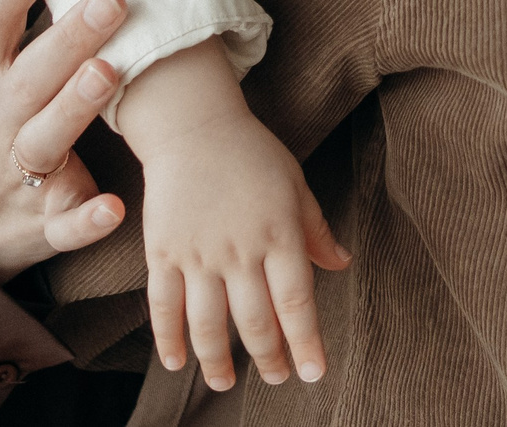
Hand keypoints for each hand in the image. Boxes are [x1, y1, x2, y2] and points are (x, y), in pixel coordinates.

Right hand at [116, 43, 352, 390]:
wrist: (192, 124)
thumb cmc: (251, 152)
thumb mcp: (294, 183)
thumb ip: (315, 228)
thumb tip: (342, 263)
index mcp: (278, 234)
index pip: (295, 303)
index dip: (305, 343)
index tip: (313, 373)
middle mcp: (240, 250)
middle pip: (255, 322)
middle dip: (268, 359)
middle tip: (276, 378)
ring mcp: (198, 253)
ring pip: (208, 324)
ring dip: (218, 362)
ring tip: (226, 382)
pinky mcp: (163, 251)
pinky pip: (164, 306)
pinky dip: (169, 339)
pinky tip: (176, 363)